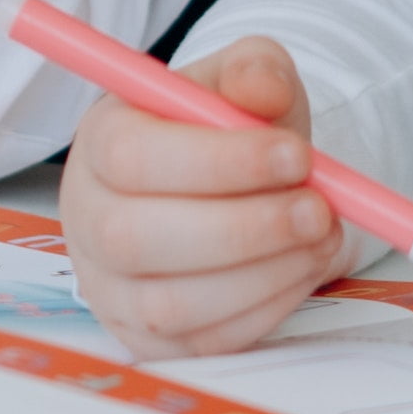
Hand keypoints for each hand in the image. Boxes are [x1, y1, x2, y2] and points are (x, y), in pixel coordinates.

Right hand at [57, 35, 344, 358]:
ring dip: (262, 274)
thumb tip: (261, 89)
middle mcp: (89, 218)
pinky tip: (303, 267)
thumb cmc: (228, 131)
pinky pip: (205, 341)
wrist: (231, 187)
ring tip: (323, 236)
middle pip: (135, 239)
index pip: (133, 158)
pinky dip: (266, 308)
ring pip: (172, 304)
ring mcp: (112, 288)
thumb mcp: (245, 81)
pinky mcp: (149, 339)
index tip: (298, 156)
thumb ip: (255, 71)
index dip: (218, 162)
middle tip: (318, 210)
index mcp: (101, 141)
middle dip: (242, 229)